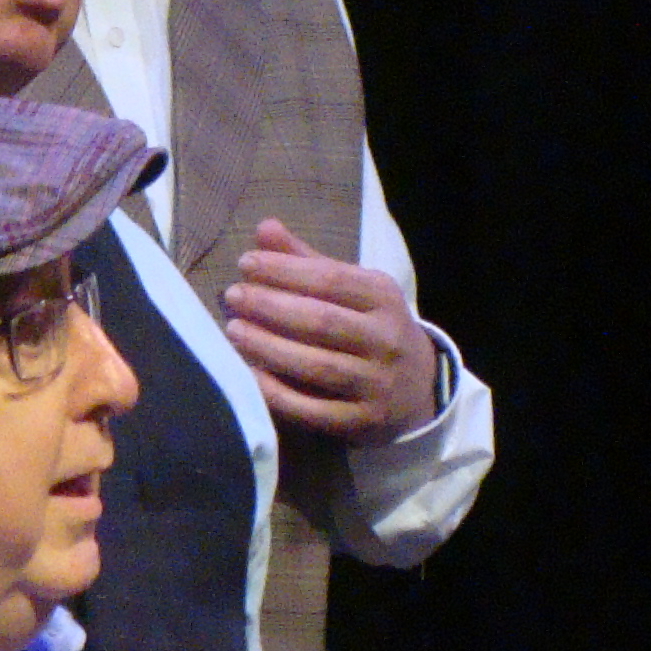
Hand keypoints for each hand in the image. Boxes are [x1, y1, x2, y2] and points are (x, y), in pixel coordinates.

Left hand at [220, 217, 441, 444]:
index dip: (285, 270)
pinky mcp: (363, 422)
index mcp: (384, 299)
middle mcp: (387, 341)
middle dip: (271, 307)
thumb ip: (307, 260)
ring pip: (318, 366)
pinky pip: (315, 410)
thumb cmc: (369, 326)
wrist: (417, 388)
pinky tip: (249, 374)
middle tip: (232, 296)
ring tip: (233, 331)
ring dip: (269, 348)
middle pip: (323, 321)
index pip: (331, 280)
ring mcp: (377, 384)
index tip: (245, 263)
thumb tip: (264, 228)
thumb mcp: (352, 288)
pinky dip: (278, 393)